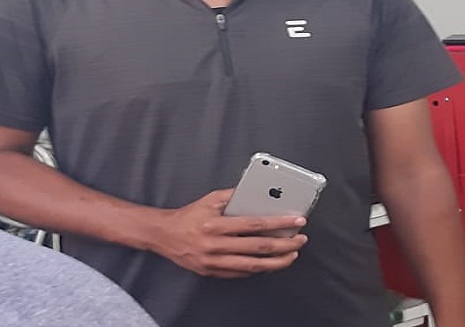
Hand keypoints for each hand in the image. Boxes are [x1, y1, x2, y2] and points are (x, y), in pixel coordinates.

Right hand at [152, 188, 307, 277]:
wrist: (164, 235)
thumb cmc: (190, 215)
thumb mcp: (211, 199)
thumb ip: (235, 195)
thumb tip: (259, 191)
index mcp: (216, 225)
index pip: (255, 225)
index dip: (279, 224)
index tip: (297, 221)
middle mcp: (216, 246)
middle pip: (258, 248)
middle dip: (284, 245)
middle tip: (300, 240)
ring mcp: (214, 262)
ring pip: (252, 266)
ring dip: (276, 262)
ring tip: (291, 255)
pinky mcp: (212, 273)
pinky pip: (240, 274)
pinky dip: (258, 269)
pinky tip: (270, 263)